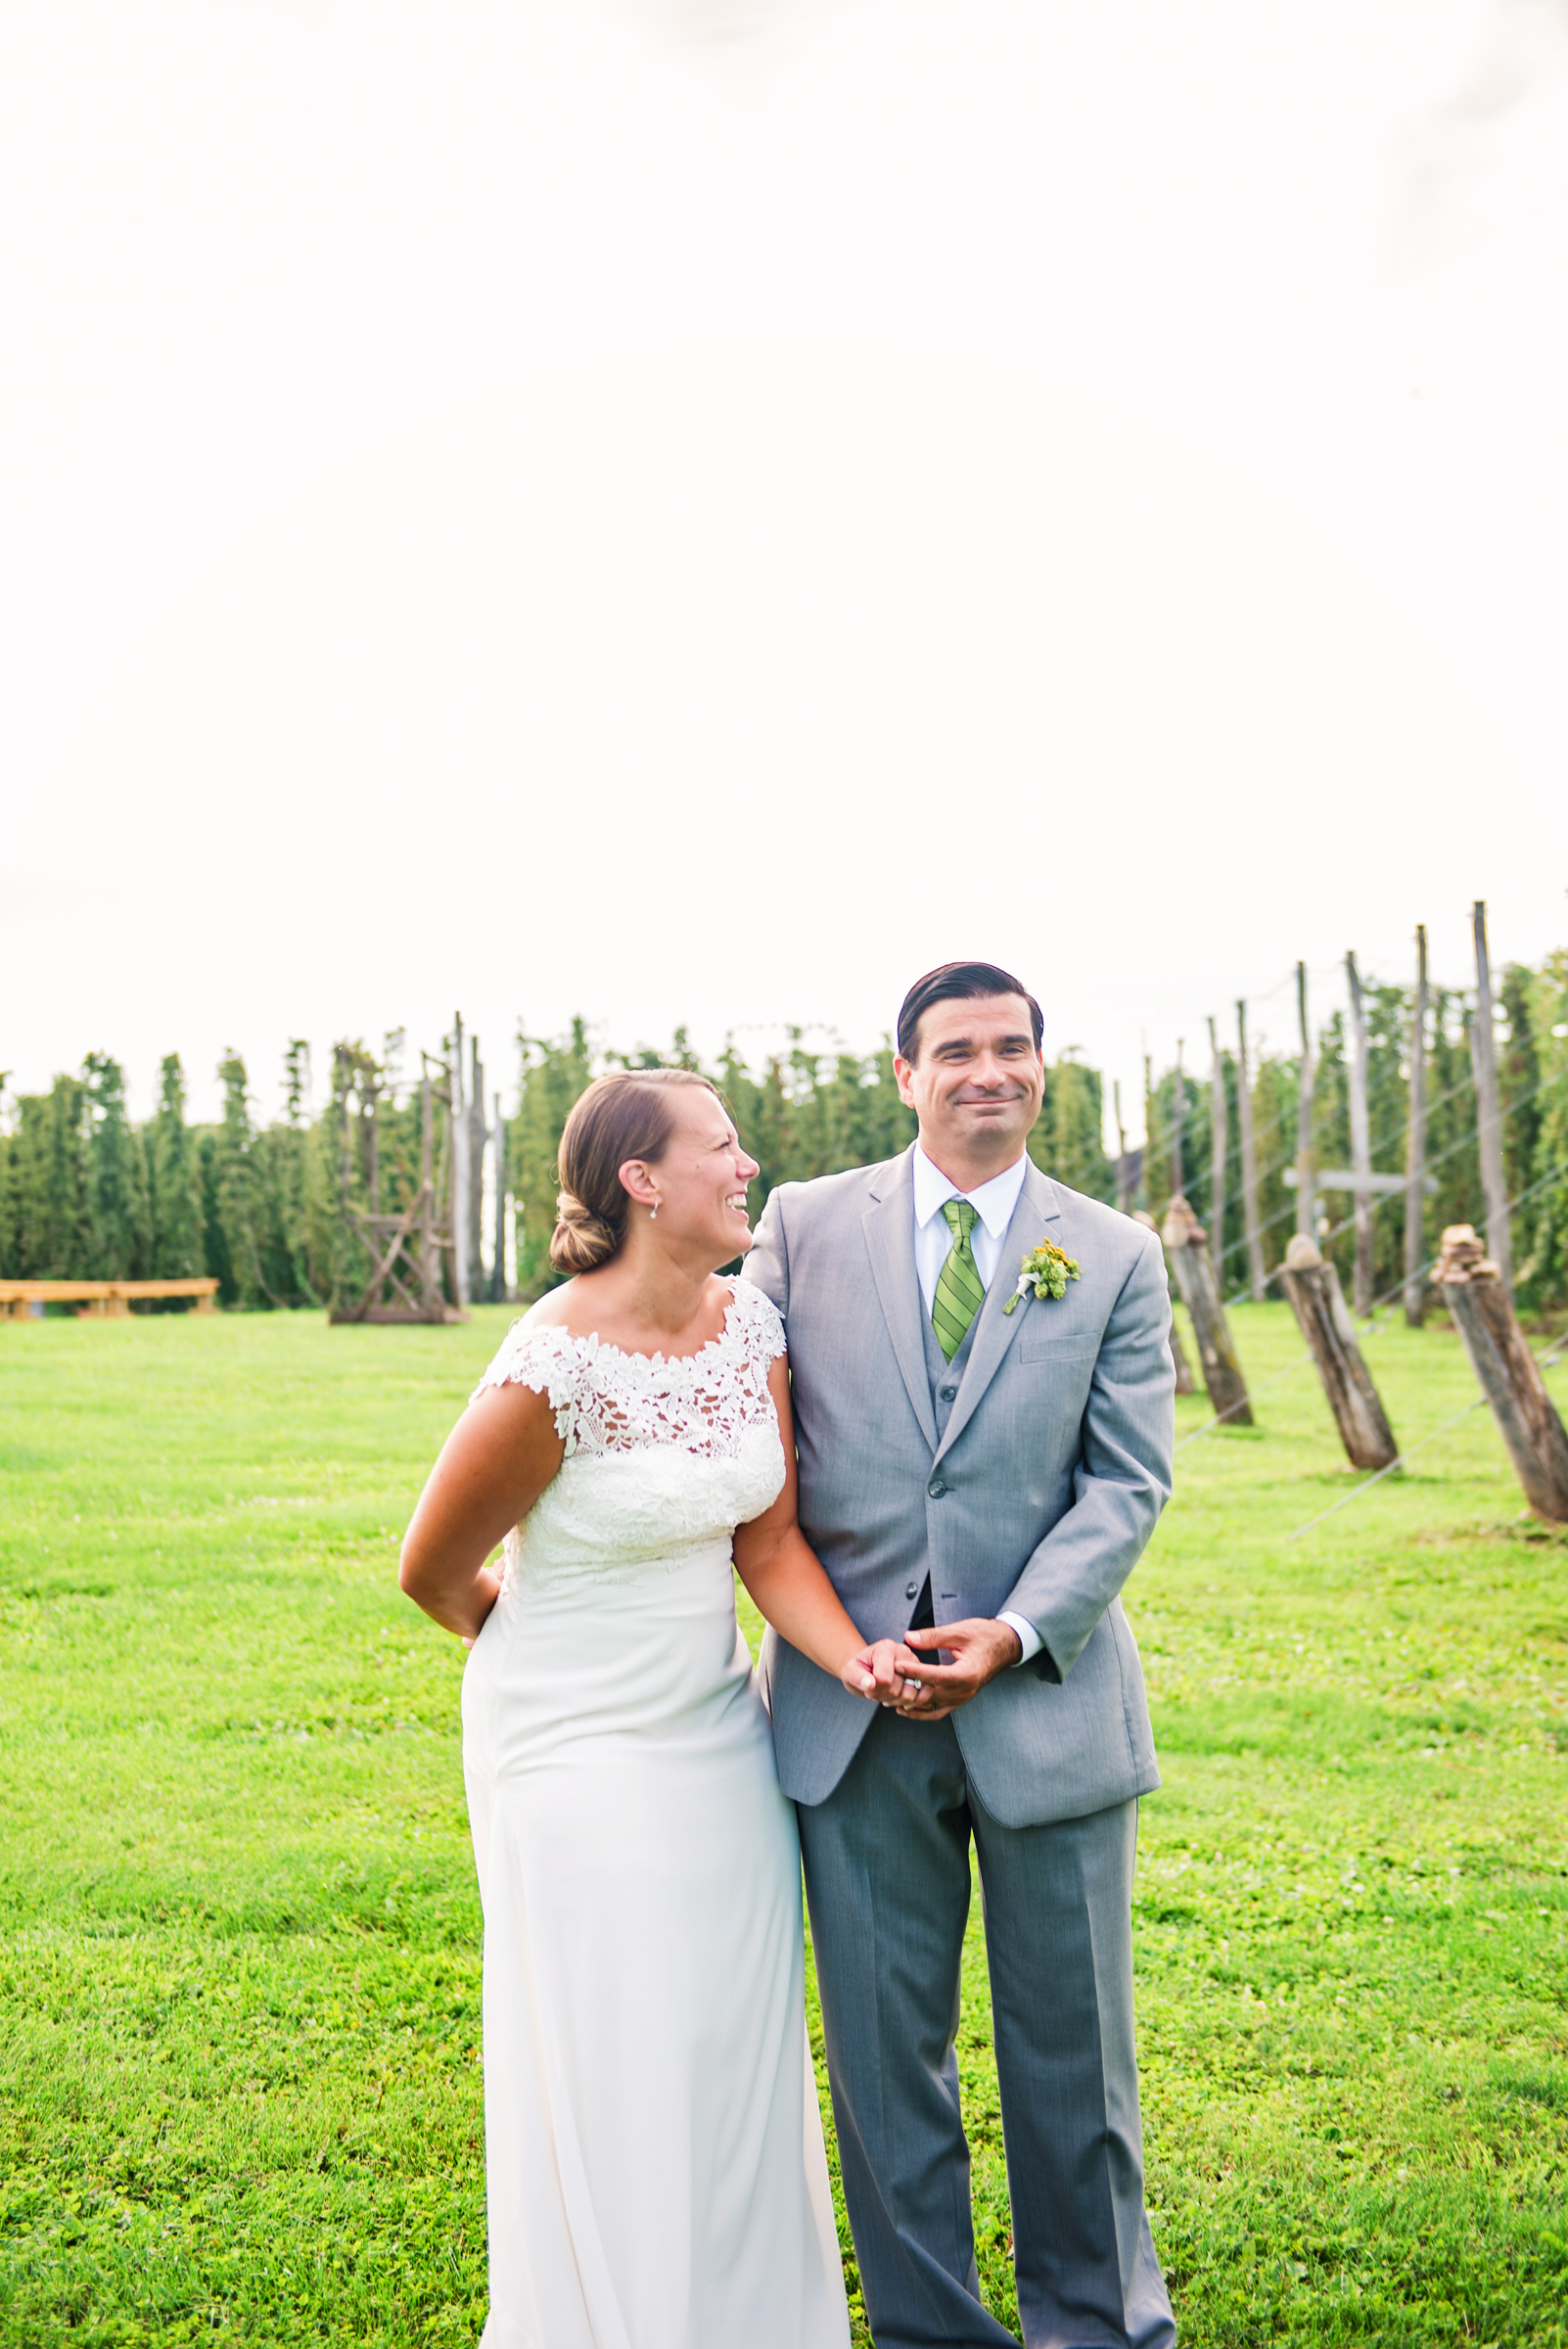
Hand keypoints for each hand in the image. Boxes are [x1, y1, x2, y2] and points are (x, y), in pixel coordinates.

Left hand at [841, 1637, 928, 1706]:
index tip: (868, 1685)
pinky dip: (908, 1703)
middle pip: (899, 1690)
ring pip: (911, 1696)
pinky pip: (922, 1697)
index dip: (874, 1690)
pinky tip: (897, 1698)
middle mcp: (905, 1653)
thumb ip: (856, 1677)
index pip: (885, 1679)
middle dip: (884, 1696)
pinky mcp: (922, 1677)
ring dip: (895, 1701)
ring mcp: (916, 1665)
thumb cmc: (858, 1669)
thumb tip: (869, 1684)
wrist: (867, 1669)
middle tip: (876, 1689)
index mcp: (887, 1648)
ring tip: (885, 1692)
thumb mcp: (849, 1671)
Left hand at [894, 1618, 1023, 1719]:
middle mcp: (965, 1690)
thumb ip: (933, 1636)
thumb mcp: (959, 1632)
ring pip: (933, 1708)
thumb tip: (909, 1638)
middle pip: (931, 1695)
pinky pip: (939, 1711)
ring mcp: (963, 1698)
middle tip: (887, 1682)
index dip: (914, 1671)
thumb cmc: (985, 1636)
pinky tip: (906, 1707)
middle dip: (908, 1689)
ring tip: (890, 1698)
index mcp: (967, 1674)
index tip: (896, 1665)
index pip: (935, 1676)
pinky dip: (922, 1712)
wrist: (1006, 1645)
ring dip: (912, 1704)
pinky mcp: (961, 1699)